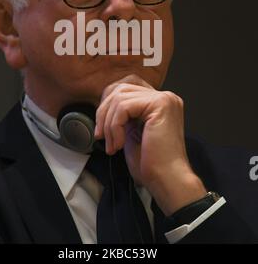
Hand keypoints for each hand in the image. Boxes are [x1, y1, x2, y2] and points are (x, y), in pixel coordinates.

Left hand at [94, 74, 206, 215]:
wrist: (167, 181)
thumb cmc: (152, 164)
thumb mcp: (132, 132)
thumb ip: (124, 115)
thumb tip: (104, 107)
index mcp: (159, 103)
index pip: (126, 88)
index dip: (108, 104)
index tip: (102, 128)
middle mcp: (165, 97)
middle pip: (121, 89)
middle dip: (104, 112)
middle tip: (101, 136)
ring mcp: (164, 99)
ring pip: (119, 98)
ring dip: (108, 123)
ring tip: (112, 144)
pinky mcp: (160, 105)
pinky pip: (123, 107)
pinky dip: (114, 127)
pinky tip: (118, 144)